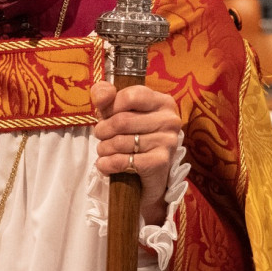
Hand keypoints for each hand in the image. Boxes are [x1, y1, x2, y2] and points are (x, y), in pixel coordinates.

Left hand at [91, 81, 181, 225]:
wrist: (147, 176)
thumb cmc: (132, 137)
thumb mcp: (119, 111)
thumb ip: (107, 96)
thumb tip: (101, 94)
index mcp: (162, 101)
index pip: (130, 96)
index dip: (110, 107)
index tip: (105, 116)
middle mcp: (170, 119)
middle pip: (122, 121)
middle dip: (103, 130)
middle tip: (101, 136)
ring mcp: (168, 141)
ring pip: (121, 141)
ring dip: (104, 148)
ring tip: (103, 150)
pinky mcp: (161, 162)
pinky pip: (125, 161)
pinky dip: (108, 164)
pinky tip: (105, 165)